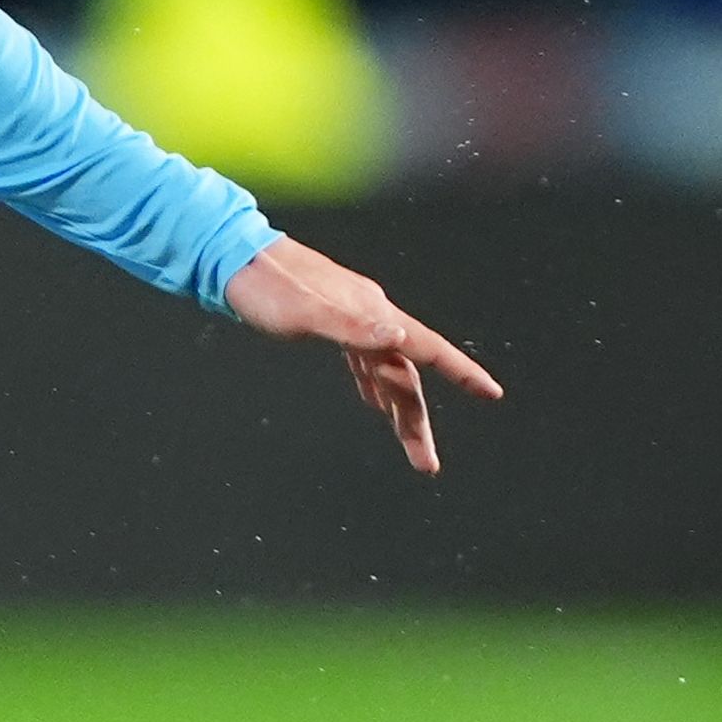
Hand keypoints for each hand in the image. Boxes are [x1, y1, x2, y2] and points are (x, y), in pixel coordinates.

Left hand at [222, 236, 501, 473]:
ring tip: (410, 446)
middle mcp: (369, 315)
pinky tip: (374, 403)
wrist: (229, 256)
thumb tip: (399, 336)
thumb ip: (351, 327)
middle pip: (405, 374)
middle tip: (426, 465)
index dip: (461, 371)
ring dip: (398, 408)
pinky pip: (363, 359)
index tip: (492, 393)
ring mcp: (351, 317)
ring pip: (385, 370)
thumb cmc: (264, 288)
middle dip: (417, 419)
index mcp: (371, 312)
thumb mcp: (304, 313)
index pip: (426, 347)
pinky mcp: (329, 320)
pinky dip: (372, 384)